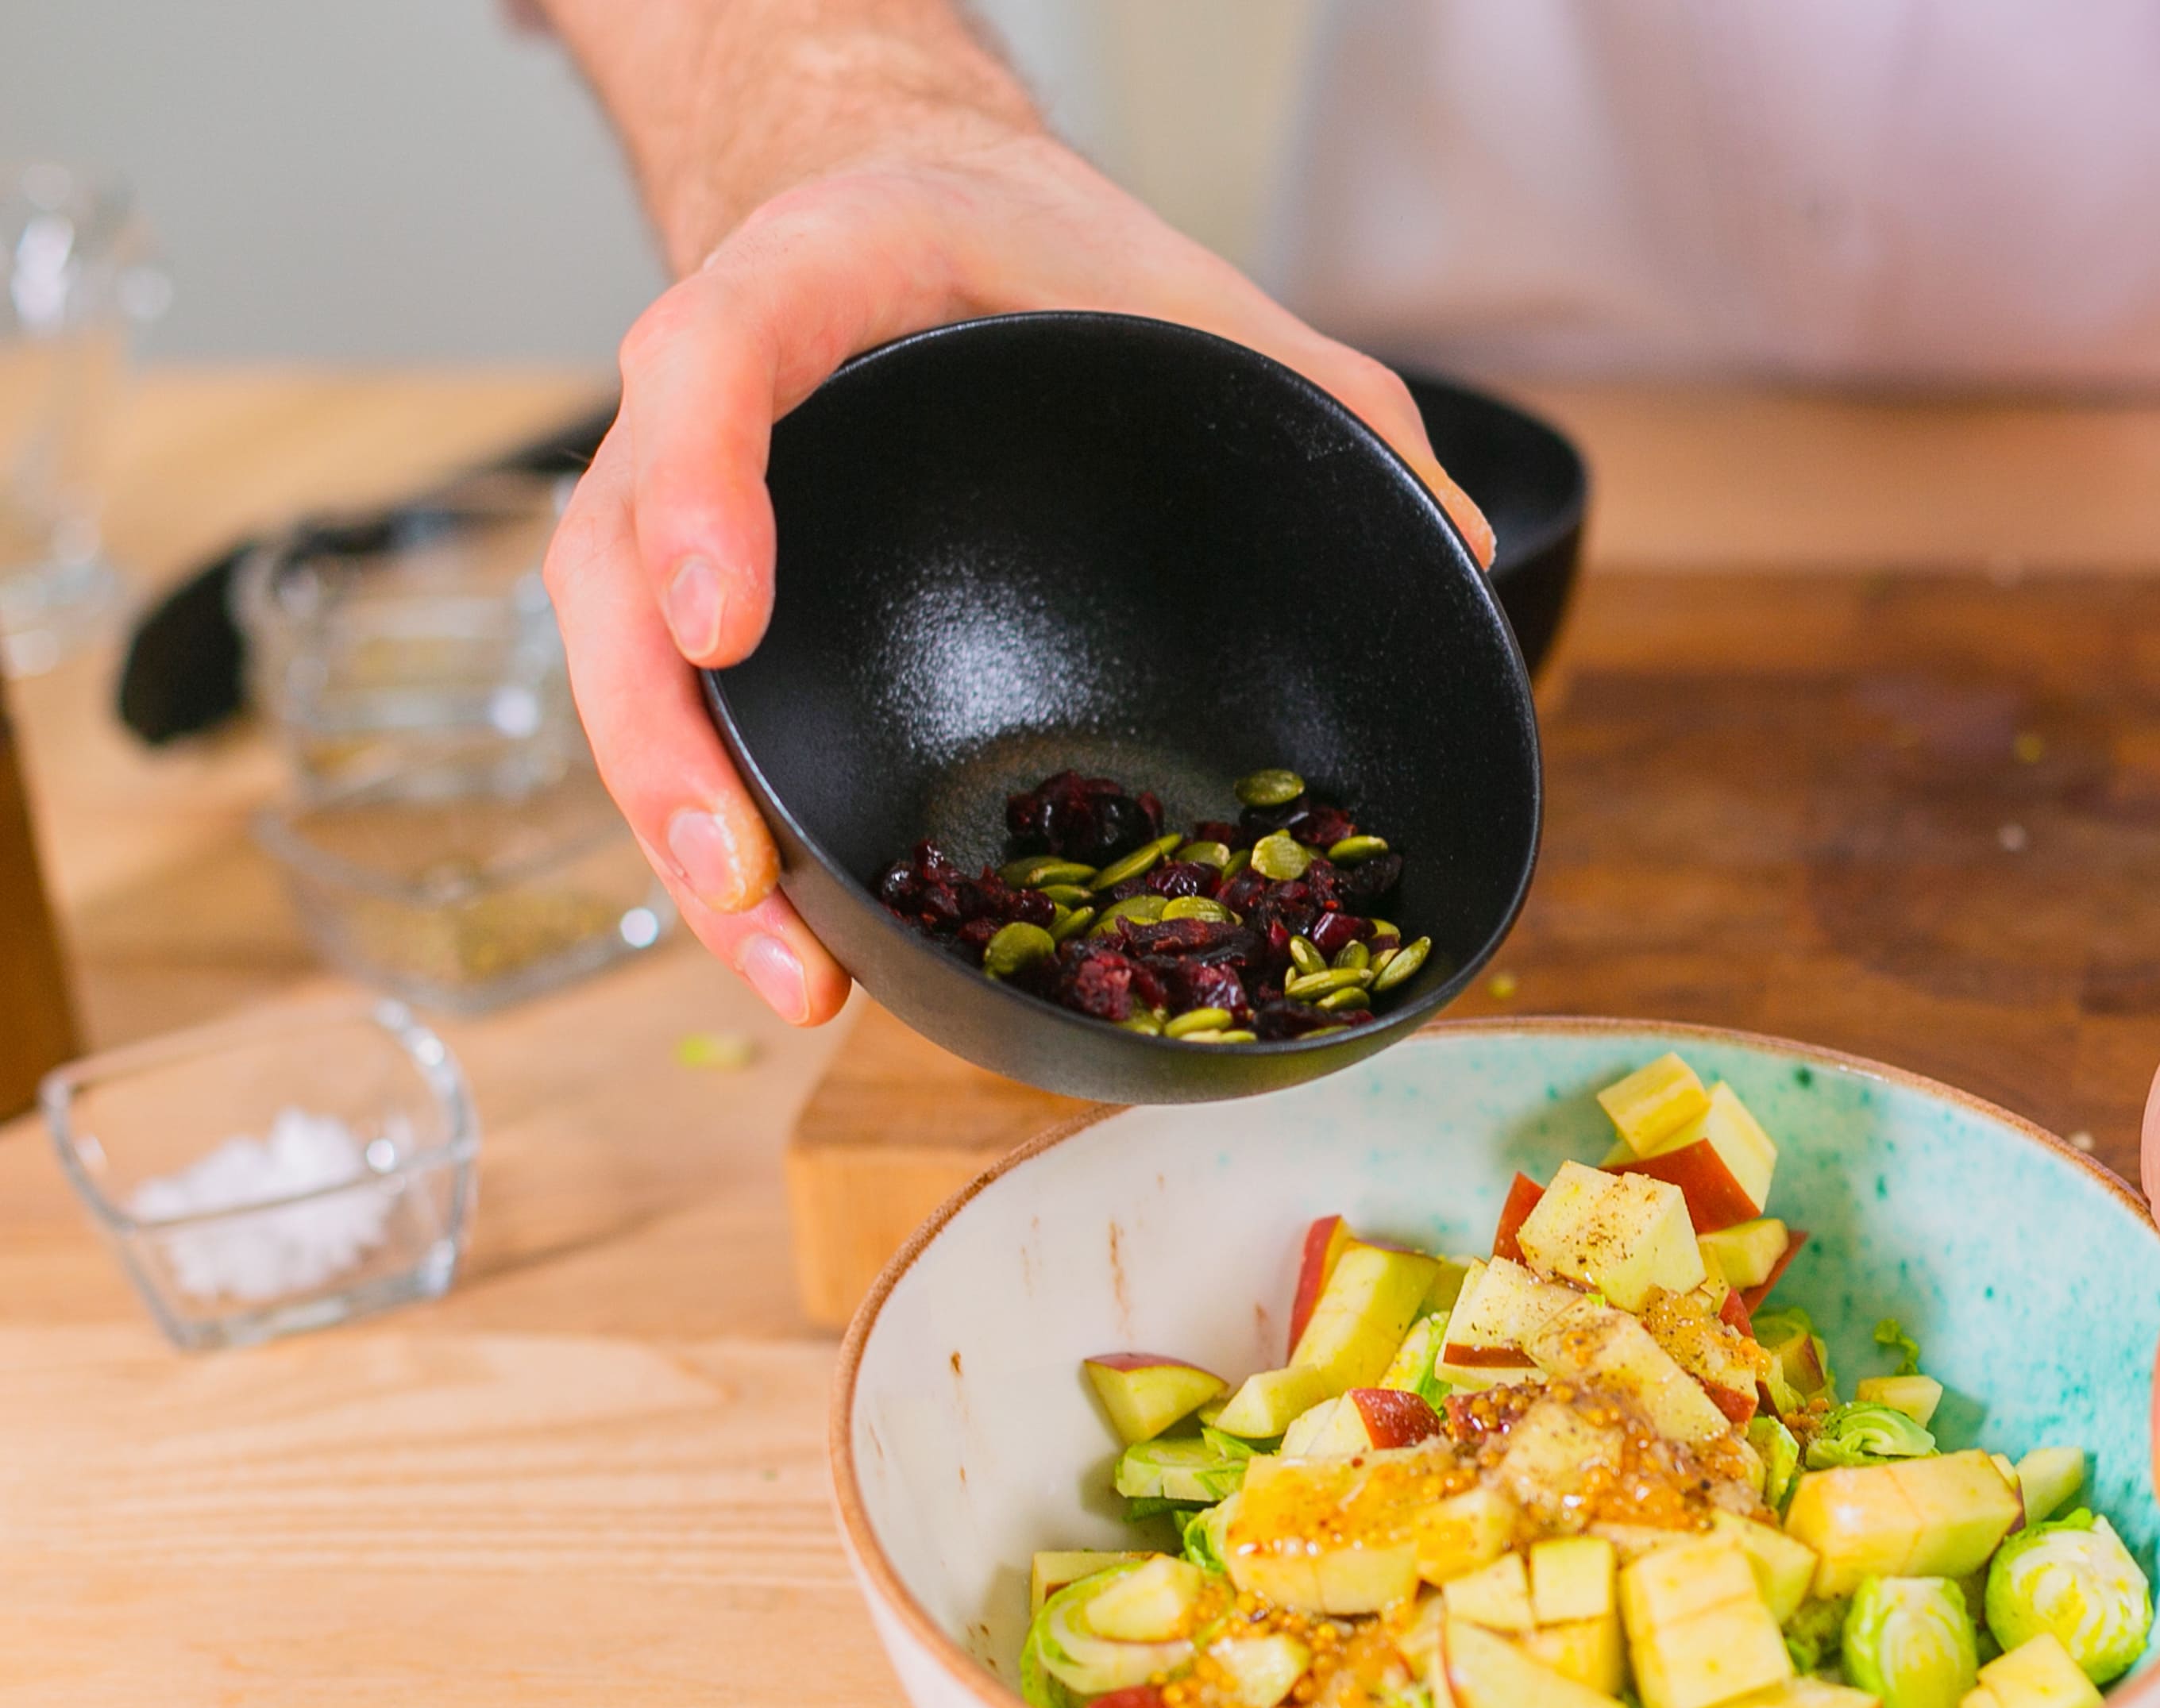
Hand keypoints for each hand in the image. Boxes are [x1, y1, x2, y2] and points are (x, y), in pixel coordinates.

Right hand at [543, 125, 1491, 1024]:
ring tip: (782, 965)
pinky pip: (672, 711)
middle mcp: (714, 390)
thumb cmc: (1038, 258)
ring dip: (680, 828)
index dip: (702, 490)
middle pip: (615, 561)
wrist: (921, 211)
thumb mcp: (1189, 289)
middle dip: (664, 735)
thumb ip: (1327, 400)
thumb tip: (1465, 545)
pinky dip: (717, 832)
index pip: (715, 354)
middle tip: (740, 874)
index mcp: (820, 275)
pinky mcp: (698, 594)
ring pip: (619, 666)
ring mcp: (682, 500)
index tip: (726, 625)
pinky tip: (792, 942)